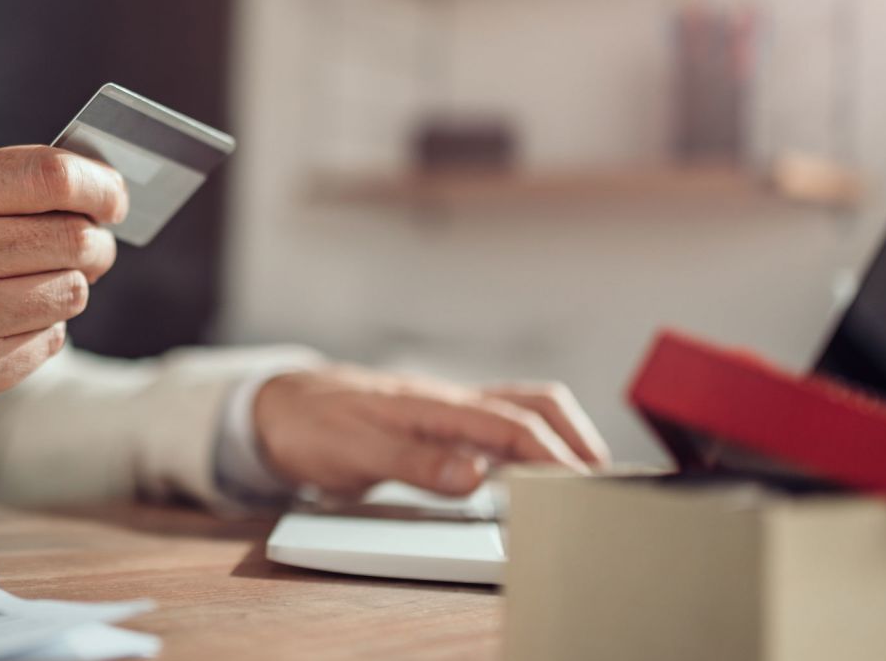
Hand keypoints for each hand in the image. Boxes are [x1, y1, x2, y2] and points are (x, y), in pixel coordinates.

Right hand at [0, 146, 127, 440]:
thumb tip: (67, 177)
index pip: (50, 177)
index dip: (99, 184)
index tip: (113, 196)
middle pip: (74, 238)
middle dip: (94, 240)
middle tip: (89, 243)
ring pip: (70, 292)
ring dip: (66, 286)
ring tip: (37, 283)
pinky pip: (48, 339)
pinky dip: (41, 329)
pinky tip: (6, 323)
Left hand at [251, 366, 610, 496]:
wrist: (280, 406)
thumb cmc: (313, 425)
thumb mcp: (354, 452)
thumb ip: (414, 464)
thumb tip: (474, 475)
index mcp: (435, 405)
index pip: (511, 425)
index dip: (553, 455)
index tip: (583, 483)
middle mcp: (450, 401)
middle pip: (533, 404)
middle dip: (575, 437)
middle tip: (605, 478)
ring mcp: (448, 409)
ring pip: (522, 409)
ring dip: (559, 435)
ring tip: (585, 474)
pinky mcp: (441, 422)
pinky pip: (500, 422)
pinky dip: (532, 440)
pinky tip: (537, 467)